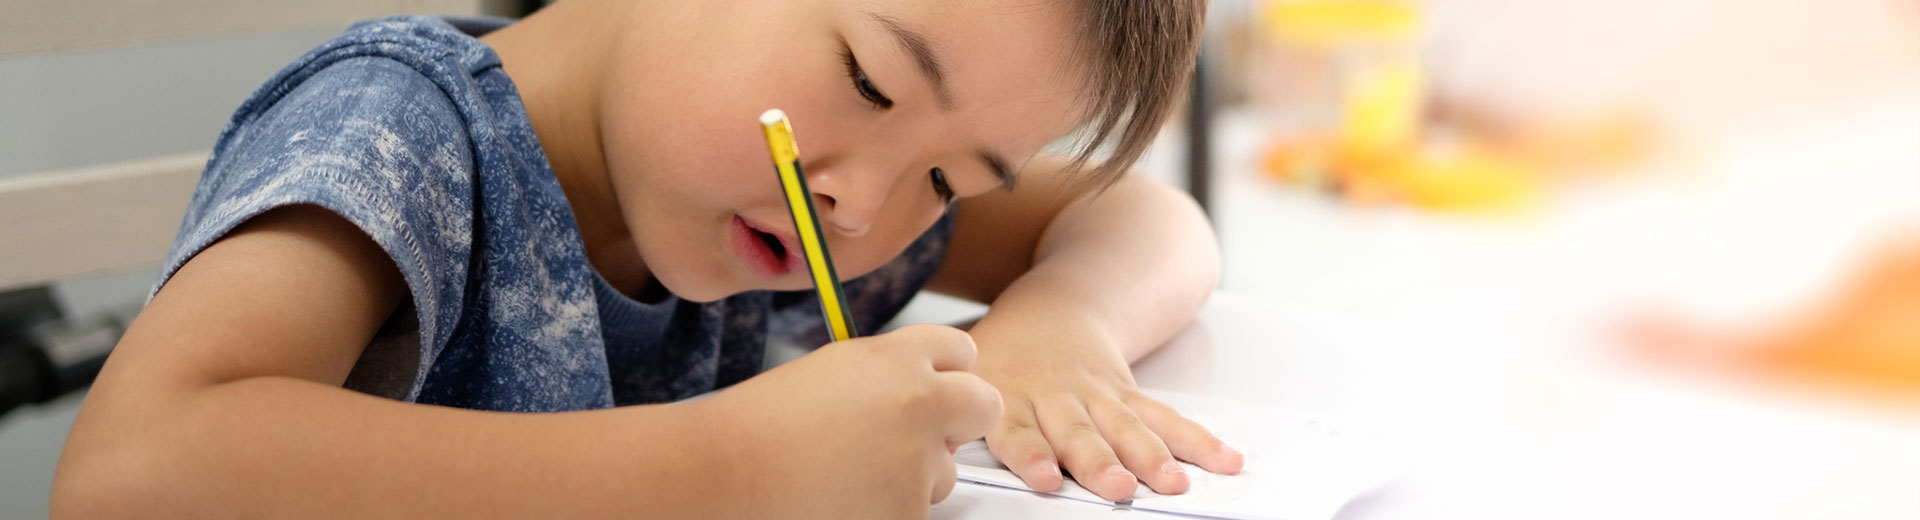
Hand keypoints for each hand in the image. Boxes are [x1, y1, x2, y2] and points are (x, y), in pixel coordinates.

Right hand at [694, 324, 1002, 518]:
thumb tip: (928, 392)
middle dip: (961, 419)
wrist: (726, 474)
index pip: (961, 349)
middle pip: (982, 405)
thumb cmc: (762, 424)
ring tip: (849, 472)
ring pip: (947, 470)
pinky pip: (917, 510)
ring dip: (915, 474)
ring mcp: (919, 462)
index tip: (934, 385)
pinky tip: (844, 497)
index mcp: (897, 358)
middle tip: (920, 435)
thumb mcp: (834, 371)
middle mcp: (920, 403)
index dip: (947, 371)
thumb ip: (890, 374)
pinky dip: (889, 509)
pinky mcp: (909, 512)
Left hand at [973, 325, 1243, 501]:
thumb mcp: (967, 375)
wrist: (1053, 306)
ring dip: (1152, 457)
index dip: (1033, 454)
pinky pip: (1166, 419)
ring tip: (1173, 482)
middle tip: (1119, 487)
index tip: (1044, 477)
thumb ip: (956, 416)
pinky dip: (1197, 441)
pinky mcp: (1130, 396)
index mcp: (1011, 397)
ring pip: (1129, 428)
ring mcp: (1099, 397)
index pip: (1019, 431)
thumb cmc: (1003, 356)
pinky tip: (1225, 460)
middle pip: (1081, 435)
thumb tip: (932, 451)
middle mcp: (1058, 398)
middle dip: (1101, 463)